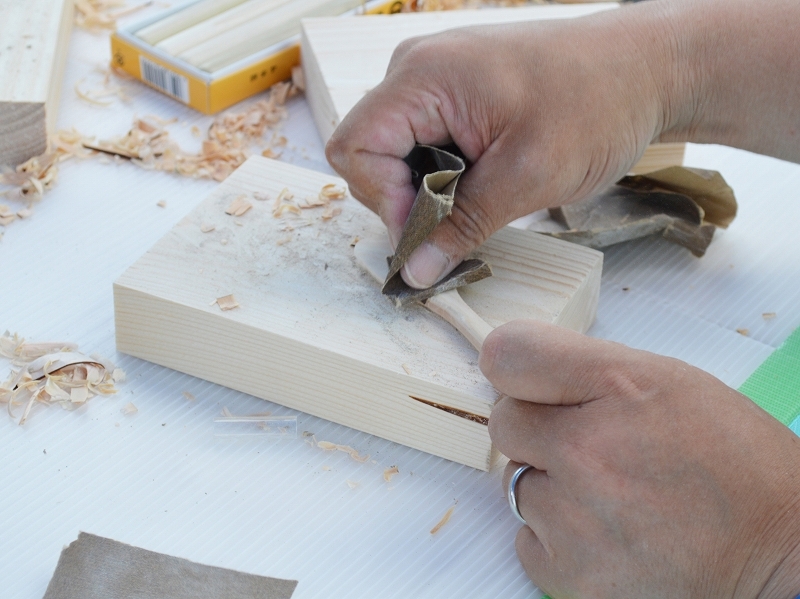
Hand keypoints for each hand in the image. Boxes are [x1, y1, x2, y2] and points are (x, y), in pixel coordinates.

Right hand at [326, 6, 677, 288]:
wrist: (647, 70)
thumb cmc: (599, 102)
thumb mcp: (527, 176)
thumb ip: (463, 225)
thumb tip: (416, 271)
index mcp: (424, 76)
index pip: (356, 148)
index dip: (384, 200)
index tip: (429, 232)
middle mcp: (417, 70)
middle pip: (370, 154)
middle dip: (405, 200)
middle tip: (459, 222)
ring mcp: (435, 81)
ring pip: (395, 155)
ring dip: (427, 191)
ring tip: (481, 198)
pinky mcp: (454, 96)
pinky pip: (423, 145)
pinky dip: (442, 177)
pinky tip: (482, 184)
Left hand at [481, 320, 799, 597]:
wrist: (780, 551)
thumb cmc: (732, 462)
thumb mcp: (668, 380)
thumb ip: (585, 364)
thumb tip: (512, 362)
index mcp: (616, 387)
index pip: (508, 356)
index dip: (516, 369)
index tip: (529, 383)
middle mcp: (587, 450)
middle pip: (504, 422)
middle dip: (536, 428)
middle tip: (586, 444)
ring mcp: (574, 517)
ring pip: (515, 484)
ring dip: (549, 486)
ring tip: (608, 494)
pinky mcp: (572, 573)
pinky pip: (525, 539)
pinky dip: (554, 536)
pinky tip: (602, 530)